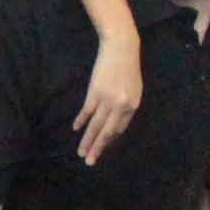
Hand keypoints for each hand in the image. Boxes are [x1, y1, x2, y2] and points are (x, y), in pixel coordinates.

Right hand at [72, 36, 143, 165]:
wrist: (122, 47)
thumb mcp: (133, 88)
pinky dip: (81, 121)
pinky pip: (87, 111)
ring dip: (88, 140)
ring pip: (96, 125)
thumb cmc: (128, 66)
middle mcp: (121, 106)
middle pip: (108, 132)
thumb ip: (126, 104)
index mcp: (133, 105)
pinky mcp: (95, 92)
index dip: (109, 140)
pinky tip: (76, 129)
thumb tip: (115, 119)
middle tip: (90, 161)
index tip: (101, 148)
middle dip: (98, 148)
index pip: (119, 129)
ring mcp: (108, 100)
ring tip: (81, 152)